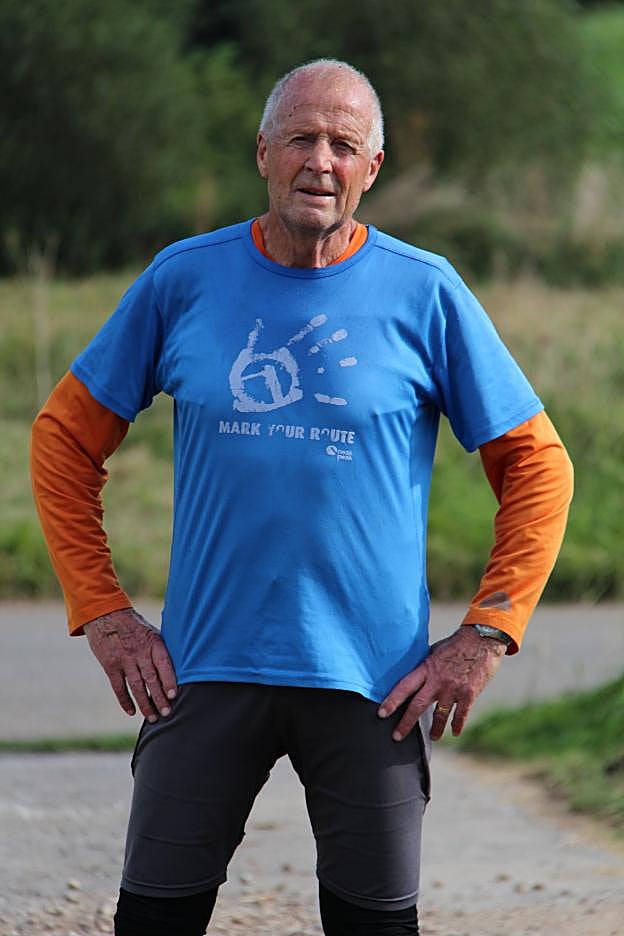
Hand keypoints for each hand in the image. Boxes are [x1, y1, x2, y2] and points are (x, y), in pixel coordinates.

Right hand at [84, 608, 176, 722]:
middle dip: (159, 698)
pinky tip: (131, 711)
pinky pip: (118, 686)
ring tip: (152, 718)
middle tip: (167, 713)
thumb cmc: (134, 626)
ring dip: (145, 704)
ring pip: (136, 686)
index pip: (163, 664)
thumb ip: (162, 649)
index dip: (168, 680)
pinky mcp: (110, 665)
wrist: (105, 615)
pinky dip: (125, 700)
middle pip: (151, 679)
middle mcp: (139, 652)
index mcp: (153, 642)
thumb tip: (181, 666)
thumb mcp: (152, 631)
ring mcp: (124, 659)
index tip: (174, 695)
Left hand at [378, 626, 504, 741]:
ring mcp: (453, 689)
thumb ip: (425, 667)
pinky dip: (457, 725)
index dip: (392, 701)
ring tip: (433, 738)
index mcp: (426, 668)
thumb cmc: (456, 645)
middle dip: (406, 723)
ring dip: (435, 730)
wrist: (482, 640)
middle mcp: (438, 680)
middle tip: (397, 737)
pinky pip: (461, 715)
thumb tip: (411, 674)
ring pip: (440, 715)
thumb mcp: (434, 652)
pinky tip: (454, 732)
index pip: (404, 687)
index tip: (382, 714)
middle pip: (417, 705)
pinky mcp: (469, 694)